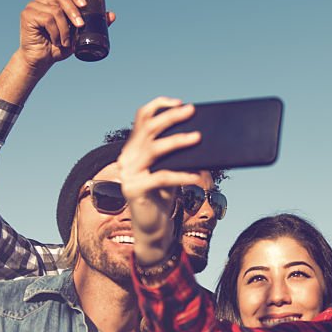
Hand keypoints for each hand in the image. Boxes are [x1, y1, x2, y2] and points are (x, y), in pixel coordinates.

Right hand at [17, 0, 115, 72]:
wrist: (42, 60)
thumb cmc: (59, 46)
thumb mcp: (79, 35)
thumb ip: (93, 24)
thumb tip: (112, 15)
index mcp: (54, 1)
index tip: (85, 5)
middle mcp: (43, 0)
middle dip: (74, 12)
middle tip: (81, 26)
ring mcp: (33, 6)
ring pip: (56, 11)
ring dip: (65, 28)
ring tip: (66, 41)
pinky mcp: (27, 14)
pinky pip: (47, 19)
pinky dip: (56, 32)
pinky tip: (56, 40)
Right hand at [117, 98, 200, 265]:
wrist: (153, 228)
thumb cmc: (164, 196)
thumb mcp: (171, 169)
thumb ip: (178, 154)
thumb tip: (203, 136)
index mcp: (134, 148)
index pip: (142, 118)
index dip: (159, 106)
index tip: (180, 103)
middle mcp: (128, 157)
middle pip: (148, 129)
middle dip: (171, 118)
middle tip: (191, 111)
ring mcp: (128, 173)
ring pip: (154, 149)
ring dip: (177, 141)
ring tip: (198, 138)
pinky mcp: (135, 190)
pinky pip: (162, 178)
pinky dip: (182, 175)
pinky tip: (198, 176)